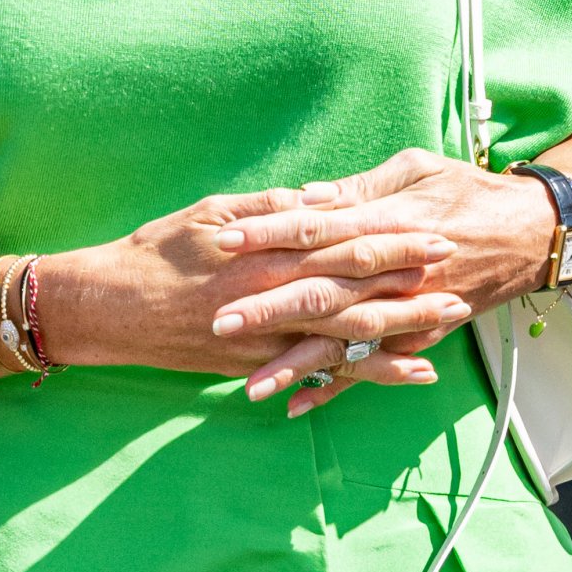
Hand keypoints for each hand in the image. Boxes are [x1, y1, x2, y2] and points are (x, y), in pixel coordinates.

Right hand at [38, 182, 465, 381]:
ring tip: (448, 323)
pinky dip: (365, 371)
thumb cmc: (157, 251)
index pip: (343, 241)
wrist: (111, 309)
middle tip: (459, 272)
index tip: (434, 228)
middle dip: (410, 280)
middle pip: (356, 288)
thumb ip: (267, 207)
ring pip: (349, 333)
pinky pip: (322, 370)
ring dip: (402, 327)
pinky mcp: (259, 365)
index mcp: (266, 250)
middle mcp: (273, 295)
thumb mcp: (211, 211)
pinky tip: (404, 371)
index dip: (392, 237)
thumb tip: (316, 199)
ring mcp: (268, 336)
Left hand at [208, 148, 554, 411]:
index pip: (316, 228)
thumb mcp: (415, 168)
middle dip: (267, 309)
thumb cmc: (467, 189)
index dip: (269, 234)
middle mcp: (395, 273)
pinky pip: (374, 368)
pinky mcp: (420, 335)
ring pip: (344, 343)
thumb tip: (306, 197)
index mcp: (387, 223)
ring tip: (250, 384)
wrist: (532, 233)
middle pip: (322, 292)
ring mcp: (409, 311)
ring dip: (296, 364)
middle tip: (218, 319)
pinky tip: (298, 406)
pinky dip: (338, 389)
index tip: (224, 241)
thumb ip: (359, 188)